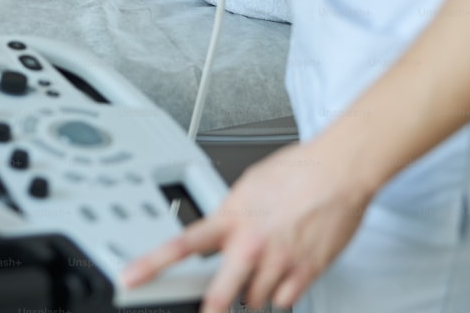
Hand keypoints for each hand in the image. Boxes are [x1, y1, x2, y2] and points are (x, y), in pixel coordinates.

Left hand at [121, 140, 373, 311]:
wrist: (338, 171)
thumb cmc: (297, 171)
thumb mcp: (248, 186)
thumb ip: (229, 213)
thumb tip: (218, 229)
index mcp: (231, 218)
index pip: (182, 245)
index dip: (151, 265)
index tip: (130, 279)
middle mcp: (251, 244)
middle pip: (220, 295)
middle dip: (212, 308)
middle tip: (209, 309)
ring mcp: (278, 262)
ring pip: (253, 300)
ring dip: (252, 293)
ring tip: (262, 269)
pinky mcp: (305, 273)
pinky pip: (283, 301)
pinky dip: (281, 295)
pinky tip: (283, 275)